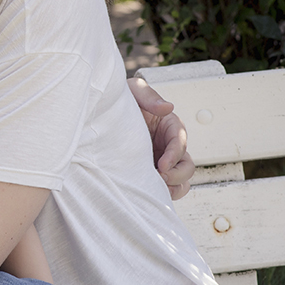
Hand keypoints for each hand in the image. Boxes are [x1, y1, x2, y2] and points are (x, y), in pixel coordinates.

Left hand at [127, 77, 194, 198]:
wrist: (98, 113)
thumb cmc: (119, 99)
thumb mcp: (133, 91)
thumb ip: (149, 96)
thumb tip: (168, 107)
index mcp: (168, 125)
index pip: (180, 141)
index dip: (174, 154)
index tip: (162, 165)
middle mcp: (168, 145)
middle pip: (187, 165)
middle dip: (177, 175)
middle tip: (158, 178)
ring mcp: (160, 160)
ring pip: (179, 180)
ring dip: (173, 187)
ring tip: (156, 190)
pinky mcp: (149, 172)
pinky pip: (163, 187)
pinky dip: (161, 193)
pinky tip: (148, 193)